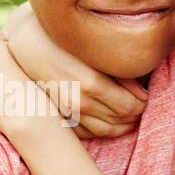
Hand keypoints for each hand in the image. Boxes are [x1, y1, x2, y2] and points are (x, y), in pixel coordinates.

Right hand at [3, 5, 146, 138]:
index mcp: (93, 83)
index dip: (143, 103)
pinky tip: (107, 119)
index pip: (130, 106)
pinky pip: (87, 133)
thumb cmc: (66, 41)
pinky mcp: (59, 116)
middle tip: (139, 104)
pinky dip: (101, 129)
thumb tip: (143, 94)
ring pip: (105, 131)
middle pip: (121, 120)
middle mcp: (79, 102)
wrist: (29, 44)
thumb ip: (123, 72)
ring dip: (121, 126)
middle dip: (134, 114)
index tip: (145, 96)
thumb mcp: (97, 51)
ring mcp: (67, 112)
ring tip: (127, 114)